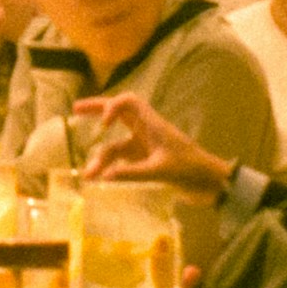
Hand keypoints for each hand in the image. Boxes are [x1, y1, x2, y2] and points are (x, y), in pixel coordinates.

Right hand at [69, 92, 219, 184]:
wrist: (211, 184)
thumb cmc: (191, 171)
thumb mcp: (161, 171)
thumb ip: (133, 173)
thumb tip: (103, 176)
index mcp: (153, 125)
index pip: (129, 103)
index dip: (112, 107)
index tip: (103, 126)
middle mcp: (146, 132)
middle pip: (118, 114)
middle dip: (96, 111)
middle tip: (74, 110)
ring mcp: (146, 147)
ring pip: (117, 146)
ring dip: (102, 159)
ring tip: (88, 177)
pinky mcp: (146, 162)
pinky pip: (122, 162)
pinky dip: (111, 169)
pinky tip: (102, 180)